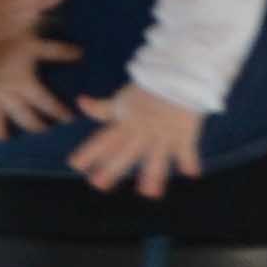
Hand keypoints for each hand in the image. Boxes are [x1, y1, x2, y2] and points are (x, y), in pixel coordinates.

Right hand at [0, 36, 78, 137]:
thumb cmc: (1, 38)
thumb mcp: (31, 41)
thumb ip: (55, 50)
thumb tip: (79, 53)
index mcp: (24, 83)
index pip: (48, 104)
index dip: (60, 113)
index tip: (69, 120)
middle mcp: (7, 98)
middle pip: (26, 121)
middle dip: (36, 128)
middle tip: (43, 132)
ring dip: (2, 135)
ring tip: (6, 139)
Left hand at [72, 85, 205, 196]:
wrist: (179, 73)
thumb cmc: (149, 88)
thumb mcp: (122, 99)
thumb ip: (102, 108)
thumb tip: (80, 102)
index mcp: (126, 124)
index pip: (104, 140)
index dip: (89, 152)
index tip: (75, 164)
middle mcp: (142, 132)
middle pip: (125, 152)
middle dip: (111, 168)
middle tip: (98, 184)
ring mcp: (163, 134)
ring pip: (156, 157)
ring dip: (154, 175)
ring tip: (149, 193)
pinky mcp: (185, 134)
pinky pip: (187, 150)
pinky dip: (190, 161)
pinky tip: (191, 173)